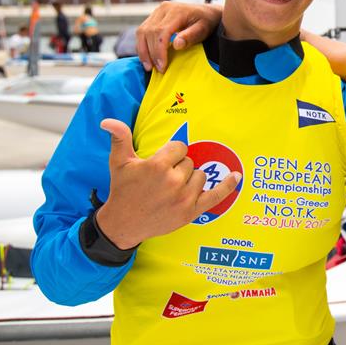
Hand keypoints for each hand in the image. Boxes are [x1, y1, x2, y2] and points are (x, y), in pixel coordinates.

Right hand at [95, 119, 239, 248]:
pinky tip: (237, 176)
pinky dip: (228, 186)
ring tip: (172, 188)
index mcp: (157, 166)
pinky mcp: (191, 211)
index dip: (171, 154)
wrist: (123, 224)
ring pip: (201, 176)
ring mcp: (184, 198)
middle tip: (161, 181)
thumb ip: (120, 138)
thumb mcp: (119, 162)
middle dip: (178, 168)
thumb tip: (108, 121)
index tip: (161, 163)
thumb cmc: (122, 190)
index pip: (180, 148)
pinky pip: (215, 195)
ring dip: (191, 179)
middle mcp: (173, 181)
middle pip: (190, 162)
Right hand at [136, 1, 221, 72]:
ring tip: (149, 66)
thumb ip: (191, 36)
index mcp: (176, 11)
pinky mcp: (154, 16)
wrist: (206, 12)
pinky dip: (142, 45)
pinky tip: (147, 57)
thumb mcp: (203, 29)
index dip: (159, 51)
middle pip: (149, 32)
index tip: (162, 66)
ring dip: (143, 50)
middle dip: (151, 53)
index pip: (161, 32)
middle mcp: (163, 8)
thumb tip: (176, 45)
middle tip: (157, 69)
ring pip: (142, 31)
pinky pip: (142, 31)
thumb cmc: (206, 21)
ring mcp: (157, 12)